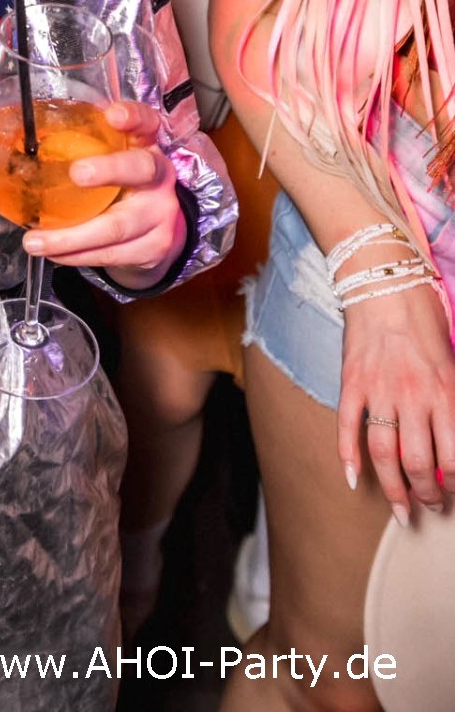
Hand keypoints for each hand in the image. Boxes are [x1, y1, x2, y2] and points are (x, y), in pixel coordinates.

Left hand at [22, 99, 186, 286]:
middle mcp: (159, 178)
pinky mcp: (153, 249)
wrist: (163, 229)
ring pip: (117, 226)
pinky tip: (54, 254)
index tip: (114, 115)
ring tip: (36, 241)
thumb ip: (86, 146)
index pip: (147, 122)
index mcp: (146, 146)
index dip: (133, 116)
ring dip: (71, 237)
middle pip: (140, 170)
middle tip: (77, 173)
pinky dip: (77, 256)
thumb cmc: (125, 185)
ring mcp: (160, 215)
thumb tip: (25, 140)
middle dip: (108, 170)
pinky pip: (110, 255)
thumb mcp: (115, 159)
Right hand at [339, 284, 454, 518]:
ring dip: (393, 489)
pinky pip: (348, 426)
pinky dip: (347, 456)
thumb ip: (452, 399)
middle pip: (418, 464)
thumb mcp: (453, 360)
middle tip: (430, 507)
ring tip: (401, 510)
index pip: (453, 457)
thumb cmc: (424, 315)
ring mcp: (378, 390)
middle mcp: (412, 396)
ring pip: (383, 454)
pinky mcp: (351, 382)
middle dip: (427, 495)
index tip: (453, 493)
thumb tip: (452, 440)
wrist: (384, 279)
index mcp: (444, 391)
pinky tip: (352, 479)